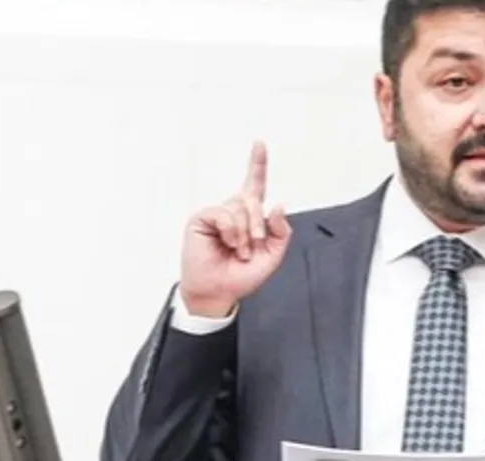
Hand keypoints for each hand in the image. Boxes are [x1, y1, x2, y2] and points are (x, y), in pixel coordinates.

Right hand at [180, 141, 292, 316]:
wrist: (219, 292)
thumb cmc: (241, 276)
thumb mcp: (273, 256)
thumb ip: (281, 232)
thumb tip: (278, 205)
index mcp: (250, 217)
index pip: (255, 187)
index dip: (257, 165)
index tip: (259, 144)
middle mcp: (233, 212)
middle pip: (253, 199)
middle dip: (259, 225)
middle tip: (254, 246)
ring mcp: (217, 214)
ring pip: (240, 208)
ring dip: (245, 234)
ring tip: (238, 251)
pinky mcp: (202, 218)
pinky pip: (224, 214)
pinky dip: (231, 231)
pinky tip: (228, 244)